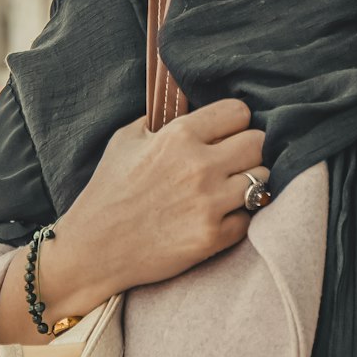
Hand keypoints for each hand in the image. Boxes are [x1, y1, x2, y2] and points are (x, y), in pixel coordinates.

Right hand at [39, 98, 267, 314]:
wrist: (94, 249)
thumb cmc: (108, 191)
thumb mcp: (126, 140)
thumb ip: (161, 120)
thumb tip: (189, 106)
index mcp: (179, 136)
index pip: (239, 112)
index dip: (235, 122)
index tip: (227, 133)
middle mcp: (199, 166)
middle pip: (260, 143)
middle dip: (248, 149)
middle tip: (234, 161)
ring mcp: (209, 203)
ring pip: (262, 179)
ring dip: (249, 183)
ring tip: (228, 188)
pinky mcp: (212, 237)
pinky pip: (249, 217)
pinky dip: (237, 217)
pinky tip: (217, 216)